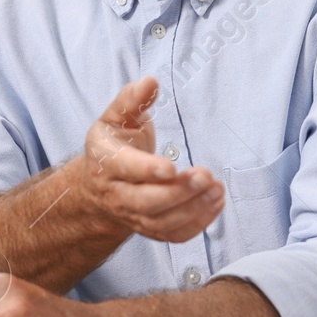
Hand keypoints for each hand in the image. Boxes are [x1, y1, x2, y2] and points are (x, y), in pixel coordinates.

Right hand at [78, 76, 225, 242]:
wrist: (100, 184)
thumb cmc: (116, 144)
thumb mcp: (117, 118)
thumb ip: (132, 101)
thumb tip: (150, 82)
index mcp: (106, 162)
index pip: (126, 169)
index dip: (147, 170)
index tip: (172, 167)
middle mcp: (117, 194)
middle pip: (147, 202)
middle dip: (179, 192)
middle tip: (206, 176)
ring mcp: (133, 215)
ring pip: (163, 222)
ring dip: (193, 209)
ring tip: (217, 189)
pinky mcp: (150, 229)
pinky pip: (173, 235)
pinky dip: (197, 224)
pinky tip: (216, 204)